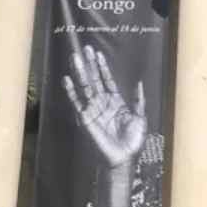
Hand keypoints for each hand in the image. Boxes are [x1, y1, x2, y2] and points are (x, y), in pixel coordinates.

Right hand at [63, 44, 146, 168]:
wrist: (122, 157)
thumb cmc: (132, 141)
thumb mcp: (140, 118)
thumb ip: (138, 100)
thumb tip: (139, 83)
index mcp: (116, 102)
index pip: (107, 80)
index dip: (103, 67)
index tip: (98, 53)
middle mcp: (103, 103)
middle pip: (94, 79)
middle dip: (90, 64)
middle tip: (86, 49)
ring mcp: (93, 109)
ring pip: (85, 87)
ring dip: (80, 72)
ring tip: (75, 57)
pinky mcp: (85, 118)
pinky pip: (77, 102)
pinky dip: (71, 91)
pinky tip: (67, 79)